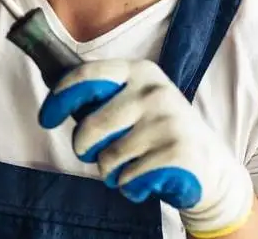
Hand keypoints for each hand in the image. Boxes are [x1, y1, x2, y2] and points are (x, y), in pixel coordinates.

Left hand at [39, 59, 254, 237]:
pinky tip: (146, 179)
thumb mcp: (135, 102)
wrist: (210, 168)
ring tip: (131, 165)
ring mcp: (168, 121)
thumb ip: (101, 98)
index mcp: (138, 71)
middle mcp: (153, 91)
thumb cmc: (158, 133)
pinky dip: (129, 186)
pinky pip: (128, 178)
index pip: (88, 75)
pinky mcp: (177, 153)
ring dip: (110, 172)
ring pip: (108, 157)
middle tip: (97, 154)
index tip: (46, 118)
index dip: (61, 97)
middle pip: (91, 126)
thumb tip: (55, 96)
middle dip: (85, 148)